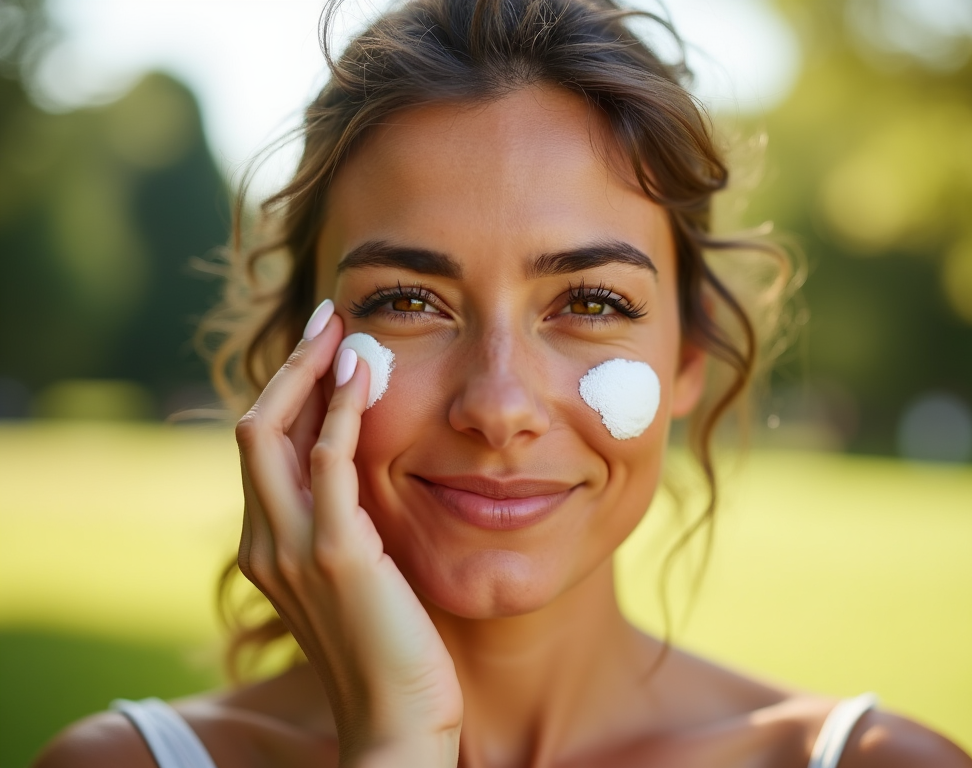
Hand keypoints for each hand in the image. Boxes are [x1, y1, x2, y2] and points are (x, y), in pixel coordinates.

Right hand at [234, 308, 462, 766]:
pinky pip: (327, 464)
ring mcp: (292, 548)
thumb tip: (364, 473)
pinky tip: (362, 376)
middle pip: (256, 427)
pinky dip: (340, 412)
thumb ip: (345, 523)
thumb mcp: (357, 576)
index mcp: (269, 543)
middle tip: (331, 318)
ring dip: (308, 372)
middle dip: (291, 366)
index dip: (291, 391)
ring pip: (273, 433)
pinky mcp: (335, 555)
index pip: (264, 447)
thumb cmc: (388, 650)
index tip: (325, 349)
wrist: (394, 724)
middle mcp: (266, 540)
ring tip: (344, 328)